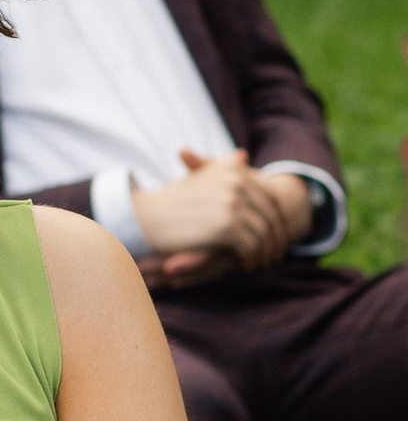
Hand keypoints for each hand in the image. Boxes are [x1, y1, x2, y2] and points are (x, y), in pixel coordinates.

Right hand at [132, 150, 306, 282]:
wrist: (145, 217)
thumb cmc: (170, 200)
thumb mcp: (198, 177)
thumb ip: (221, 167)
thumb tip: (243, 155)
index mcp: (231, 170)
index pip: (269, 197)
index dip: (275, 218)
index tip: (275, 234)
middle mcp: (235, 183)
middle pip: (270, 215)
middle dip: (274, 237)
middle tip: (273, 254)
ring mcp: (231, 204)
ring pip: (263, 233)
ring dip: (264, 251)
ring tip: (260, 263)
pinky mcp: (226, 226)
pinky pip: (251, 246)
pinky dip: (251, 258)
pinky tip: (246, 265)